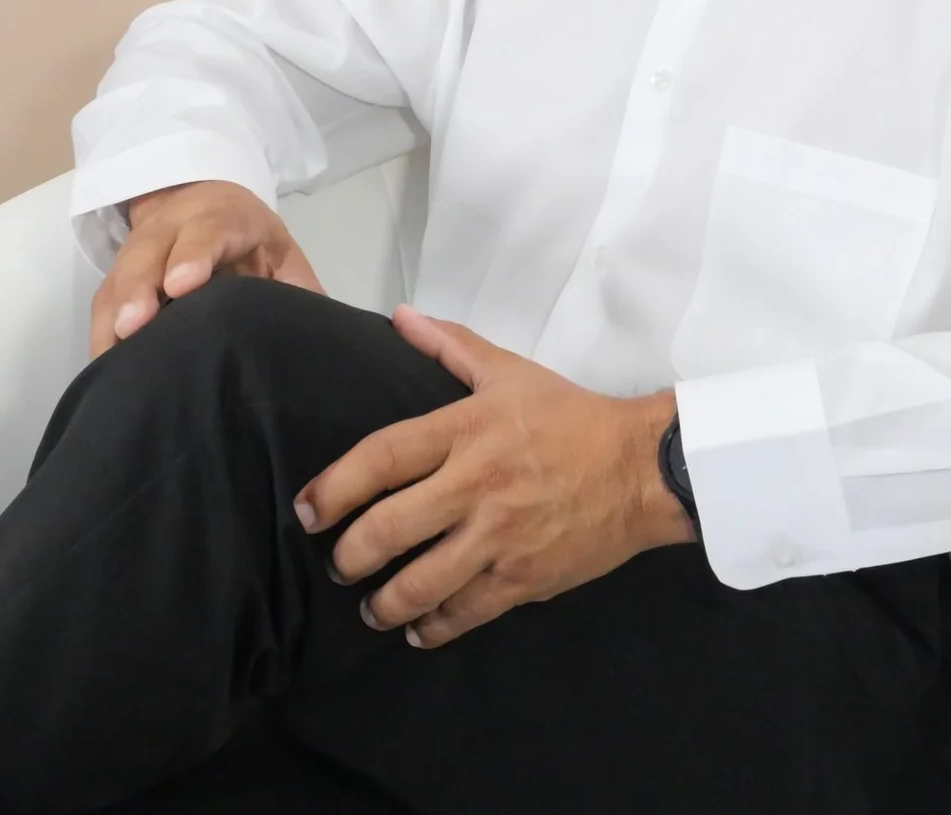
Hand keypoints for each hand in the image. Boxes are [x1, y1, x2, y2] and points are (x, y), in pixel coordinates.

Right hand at [88, 179, 322, 356]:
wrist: (203, 200)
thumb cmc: (250, 241)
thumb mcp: (280, 254)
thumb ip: (297, 290)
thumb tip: (323, 338)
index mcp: (224, 217)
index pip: (208, 230)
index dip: (194, 255)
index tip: (181, 286)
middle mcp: (173, 227)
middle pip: (152, 252)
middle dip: (140, 287)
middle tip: (134, 325)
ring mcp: (140, 248)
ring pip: (121, 275)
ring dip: (114, 312)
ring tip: (113, 350)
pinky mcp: (118, 274)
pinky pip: (104, 300)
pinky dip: (100, 330)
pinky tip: (105, 363)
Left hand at [295, 306, 693, 647]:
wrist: (644, 467)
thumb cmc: (572, 417)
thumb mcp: (510, 371)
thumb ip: (450, 346)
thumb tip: (400, 317)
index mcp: (465, 430)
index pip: (381, 458)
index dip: (334, 487)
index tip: (306, 510)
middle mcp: (475, 485)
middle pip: (389, 529)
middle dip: (349, 556)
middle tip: (336, 566)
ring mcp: (500, 536)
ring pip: (421, 582)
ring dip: (384, 604)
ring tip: (371, 609)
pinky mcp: (524, 577)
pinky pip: (466, 611)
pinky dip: (436, 627)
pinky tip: (420, 632)